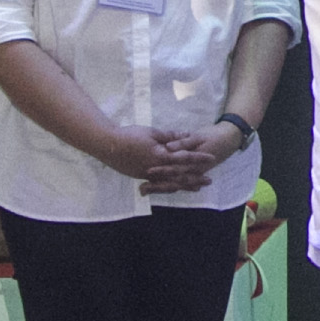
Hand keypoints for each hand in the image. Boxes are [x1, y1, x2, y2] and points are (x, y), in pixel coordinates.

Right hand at [100, 126, 218, 191]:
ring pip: (171, 183)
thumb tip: (186, 135)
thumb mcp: (152, 132)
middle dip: (196, 177)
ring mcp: (149, 175)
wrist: (108, 146)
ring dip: (185, 186)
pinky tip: (176, 189)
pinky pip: (159, 185)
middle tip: (209, 181)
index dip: (199, 158)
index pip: (185, 157)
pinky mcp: (141, 177)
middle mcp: (157, 168)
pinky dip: (170, 187)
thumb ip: (170, 136)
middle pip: (181, 174)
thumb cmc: (130, 135)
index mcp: (161, 155)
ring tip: (197, 188)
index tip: (211, 158)